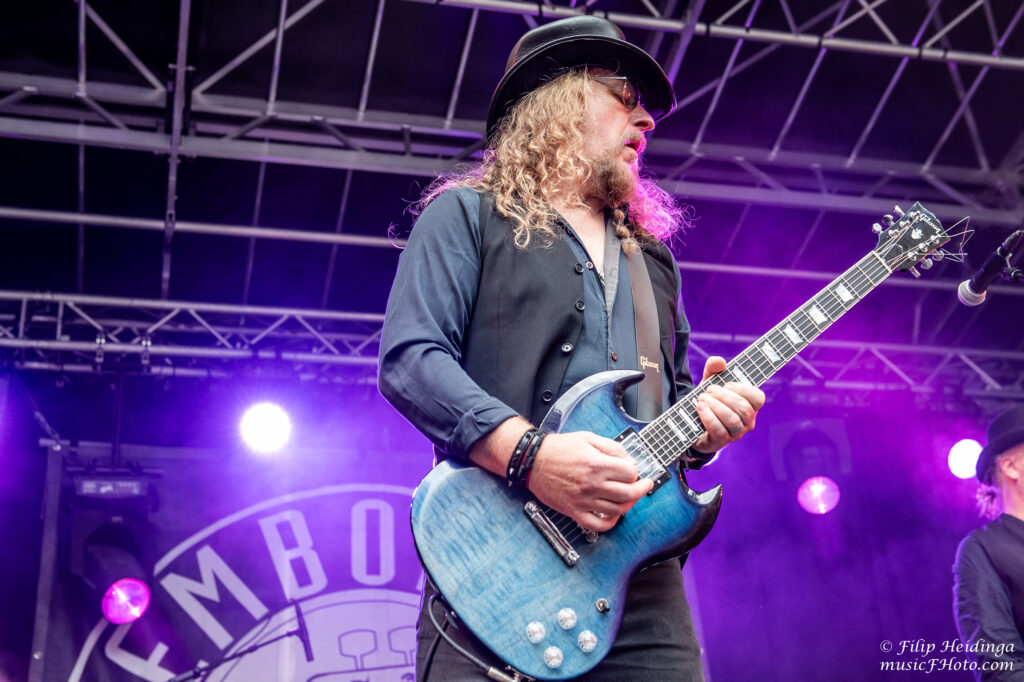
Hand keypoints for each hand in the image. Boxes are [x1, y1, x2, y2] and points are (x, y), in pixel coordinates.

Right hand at [527, 431, 652, 532]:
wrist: (533, 461)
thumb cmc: (557, 449)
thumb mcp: (587, 438)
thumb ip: (611, 447)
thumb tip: (628, 459)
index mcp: (596, 464)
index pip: (629, 473)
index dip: (635, 470)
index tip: (633, 470)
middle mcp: (591, 484)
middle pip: (628, 493)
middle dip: (641, 489)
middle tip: (644, 485)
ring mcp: (583, 500)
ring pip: (617, 510)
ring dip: (629, 505)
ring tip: (631, 498)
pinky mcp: (574, 511)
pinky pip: (597, 525)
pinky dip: (610, 523)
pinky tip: (614, 515)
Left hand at [692, 356, 765, 454]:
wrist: (694, 424)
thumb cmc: (710, 401)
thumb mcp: (710, 382)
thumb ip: (714, 369)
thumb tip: (719, 361)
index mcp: (750, 405)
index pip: (758, 398)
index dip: (743, 389)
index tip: (727, 384)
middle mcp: (747, 420)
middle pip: (743, 408)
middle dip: (724, 396)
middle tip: (709, 390)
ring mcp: (736, 433)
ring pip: (732, 420)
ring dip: (715, 406)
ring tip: (702, 399)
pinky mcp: (722, 441)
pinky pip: (719, 430)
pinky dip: (708, 417)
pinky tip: (700, 408)